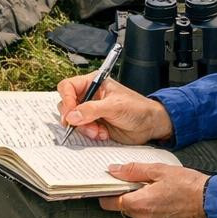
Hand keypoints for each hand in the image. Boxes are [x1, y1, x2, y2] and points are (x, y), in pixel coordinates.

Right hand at [56, 72, 173, 144]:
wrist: (150, 125)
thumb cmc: (137, 108)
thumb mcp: (114, 106)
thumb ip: (91, 110)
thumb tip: (71, 116)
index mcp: (93, 83)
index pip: (68, 87)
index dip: (66, 99)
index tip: (70, 113)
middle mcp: (89, 96)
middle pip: (67, 104)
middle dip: (74, 117)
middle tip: (82, 124)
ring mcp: (91, 111)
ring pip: (73, 119)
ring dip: (83, 128)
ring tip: (97, 131)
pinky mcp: (94, 124)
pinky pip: (82, 130)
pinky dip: (90, 134)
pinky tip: (102, 134)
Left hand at [99, 164, 209, 217]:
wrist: (211, 202)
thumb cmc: (188, 185)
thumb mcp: (158, 170)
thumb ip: (133, 171)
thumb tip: (114, 170)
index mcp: (139, 204)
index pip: (109, 202)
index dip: (105, 191)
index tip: (107, 182)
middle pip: (120, 206)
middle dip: (122, 193)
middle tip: (131, 179)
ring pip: (133, 211)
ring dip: (135, 200)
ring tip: (148, 185)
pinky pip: (145, 216)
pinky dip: (145, 206)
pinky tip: (156, 194)